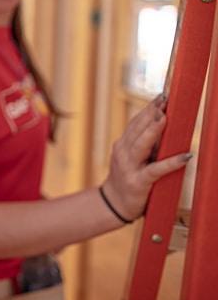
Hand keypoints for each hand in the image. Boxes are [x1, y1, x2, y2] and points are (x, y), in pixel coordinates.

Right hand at [100, 95, 192, 221]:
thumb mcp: (131, 158)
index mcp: (122, 145)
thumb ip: (144, 144)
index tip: (160, 96)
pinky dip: (171, 162)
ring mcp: (129, 167)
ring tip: (165, 117)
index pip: (136, 123)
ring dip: (154, 129)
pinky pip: (156, 170)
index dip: (148, 108)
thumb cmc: (127, 179)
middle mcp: (123, 152)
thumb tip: (165, 128)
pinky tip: (186, 156)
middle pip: (137, 129)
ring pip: (142, 144)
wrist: (114, 203)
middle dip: (151, 113)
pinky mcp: (138, 182)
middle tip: (164, 99)